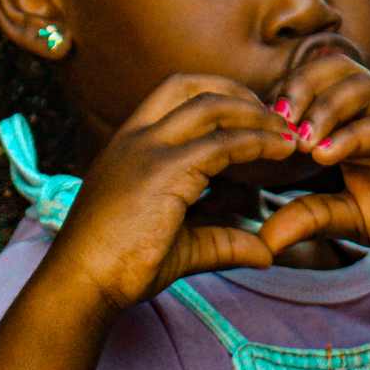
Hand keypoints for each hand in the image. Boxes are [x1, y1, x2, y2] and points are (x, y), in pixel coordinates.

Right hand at [45, 74, 296, 315]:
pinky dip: (256, 143)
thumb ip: (223, 240)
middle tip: (276, 118)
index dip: (220, 97)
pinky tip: (278, 153)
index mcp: (129, 144)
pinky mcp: (163, 172)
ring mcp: (148, 150)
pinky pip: (221, 144)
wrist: (83, 283)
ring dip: (255, 115)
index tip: (254, 117)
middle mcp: (136, 138)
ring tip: (286, 134)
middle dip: (240, 94)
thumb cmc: (120, 267)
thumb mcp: (181, 244)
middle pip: (192, 86)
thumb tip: (266, 251)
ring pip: (211, 106)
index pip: (175, 95)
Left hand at [258, 55, 369, 276]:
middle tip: (274, 124)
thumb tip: (262, 241)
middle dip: (297, 89)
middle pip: (331, 69)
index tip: (255, 133)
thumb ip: (308, 217)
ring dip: (322, 109)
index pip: (312, 85)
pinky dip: (353, 135)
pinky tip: (326, 155)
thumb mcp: (348, 218)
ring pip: (357, 87)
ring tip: (301, 141)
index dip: (281, 101)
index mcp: (354, 120)